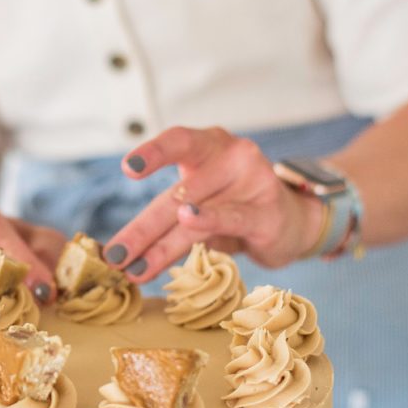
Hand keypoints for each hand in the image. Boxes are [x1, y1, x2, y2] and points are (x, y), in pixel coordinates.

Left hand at [103, 127, 324, 281]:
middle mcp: (232, 155)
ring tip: (135, 266)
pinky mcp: (268, 213)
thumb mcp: (201, 205)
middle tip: (114, 257)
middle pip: (176, 194)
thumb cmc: (236, 209)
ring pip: (195, 213)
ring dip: (161, 245)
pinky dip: (208, 219)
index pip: (179, 141)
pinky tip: (187, 221)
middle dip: (141, 229)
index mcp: (210, 146)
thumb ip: (169, 220)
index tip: (127, 169)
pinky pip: (232, 216)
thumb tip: (123, 253)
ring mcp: (253, 181)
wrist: (294, 223)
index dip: (153, 152)